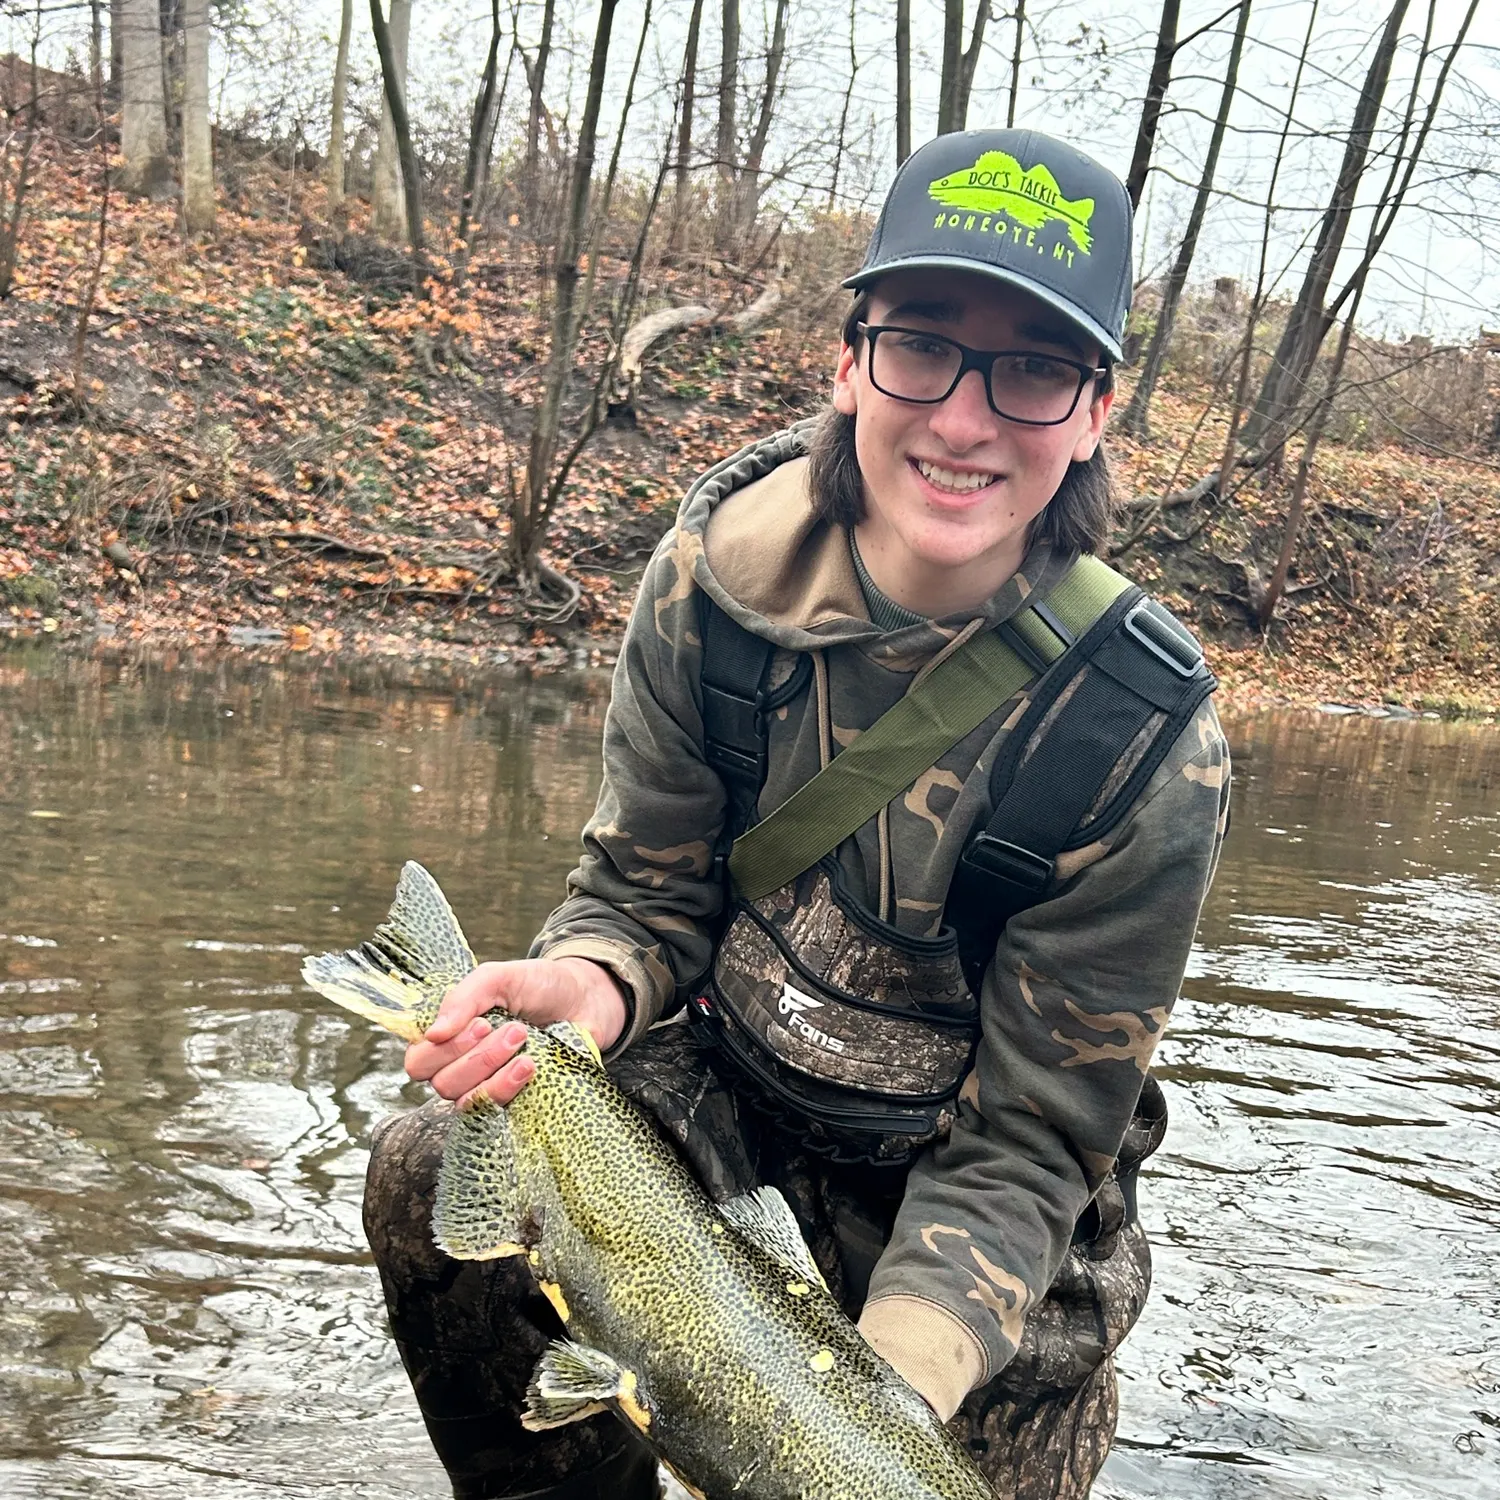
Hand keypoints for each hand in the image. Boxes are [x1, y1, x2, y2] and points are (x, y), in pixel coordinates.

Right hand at [403, 957, 627, 1107]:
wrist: (586, 998)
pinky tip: (529, 1066)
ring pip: (463, 1100)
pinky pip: (493, 1111)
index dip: (441, 1049)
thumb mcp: (500, 978)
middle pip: (439, 1081)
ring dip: (492, 1069)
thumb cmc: (538, 985)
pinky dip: (507, 1087)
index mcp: (449, 1035)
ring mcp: (485, 1087)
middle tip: (512, 1027)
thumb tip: (432, 1033)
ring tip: (522, 1039)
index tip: (480, 1023)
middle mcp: (460, 1065)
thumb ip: (464, 997)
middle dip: (475, 1056)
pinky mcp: (512, 1102)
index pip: (419, 1059)